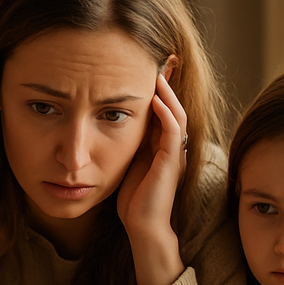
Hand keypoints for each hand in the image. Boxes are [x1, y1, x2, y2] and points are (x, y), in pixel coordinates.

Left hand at [117, 72, 187, 284]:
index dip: (160, 89)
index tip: (150, 66)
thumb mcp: (127, 166)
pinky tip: (155, 98)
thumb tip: (107, 129)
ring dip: (168, 91)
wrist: (143, 227)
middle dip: (169, 81)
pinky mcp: (171, 162)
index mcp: (161, 147)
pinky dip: (166, 112)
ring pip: (177, 113)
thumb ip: (127, 148)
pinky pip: (173, 130)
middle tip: (164, 57)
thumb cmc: (134, 202)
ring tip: (160, 70)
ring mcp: (174, 153)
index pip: (163, 110)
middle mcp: (172, 147)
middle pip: (174, 105)